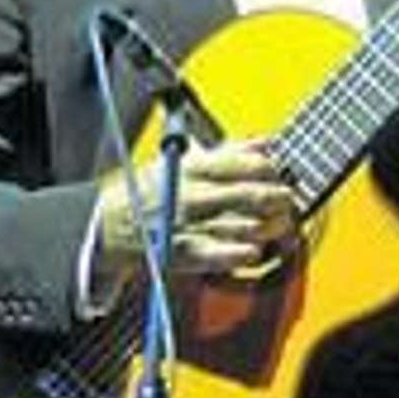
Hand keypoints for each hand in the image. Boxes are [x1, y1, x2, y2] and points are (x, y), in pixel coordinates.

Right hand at [92, 139, 296, 287]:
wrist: (112, 225)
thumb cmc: (152, 189)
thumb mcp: (183, 159)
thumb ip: (227, 151)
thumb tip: (264, 141)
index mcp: (191, 168)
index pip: (242, 163)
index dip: (268, 167)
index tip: (276, 170)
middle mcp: (193, 196)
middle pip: (250, 195)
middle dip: (277, 197)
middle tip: (286, 197)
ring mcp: (191, 227)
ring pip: (246, 226)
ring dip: (271, 226)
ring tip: (280, 222)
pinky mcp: (188, 255)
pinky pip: (227, 256)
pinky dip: (247, 254)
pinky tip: (255, 249)